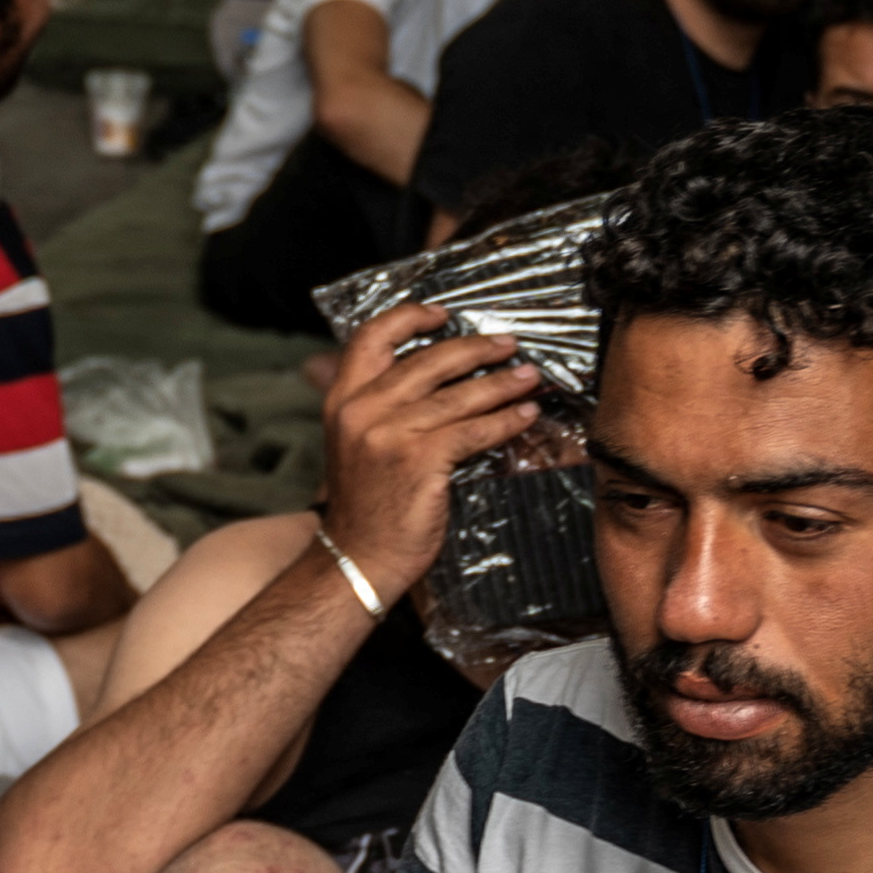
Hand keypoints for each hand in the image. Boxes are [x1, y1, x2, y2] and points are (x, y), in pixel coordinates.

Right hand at [314, 300, 542, 601]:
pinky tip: (524, 417)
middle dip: (476, 348)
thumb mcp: (356, 443)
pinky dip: (504, 421)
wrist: (358, 557)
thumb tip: (436, 378)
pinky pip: (473, 430)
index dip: (410, 317)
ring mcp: (389, 433)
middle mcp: (361, 409)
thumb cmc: (366, 504)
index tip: (444, 315)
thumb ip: (381, 407)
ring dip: (501, 383)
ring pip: (458, 395)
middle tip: (508, 345)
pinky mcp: (419, 460)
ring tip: (530, 378)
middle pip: (427, 360)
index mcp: (342, 399)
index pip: (371, 337)